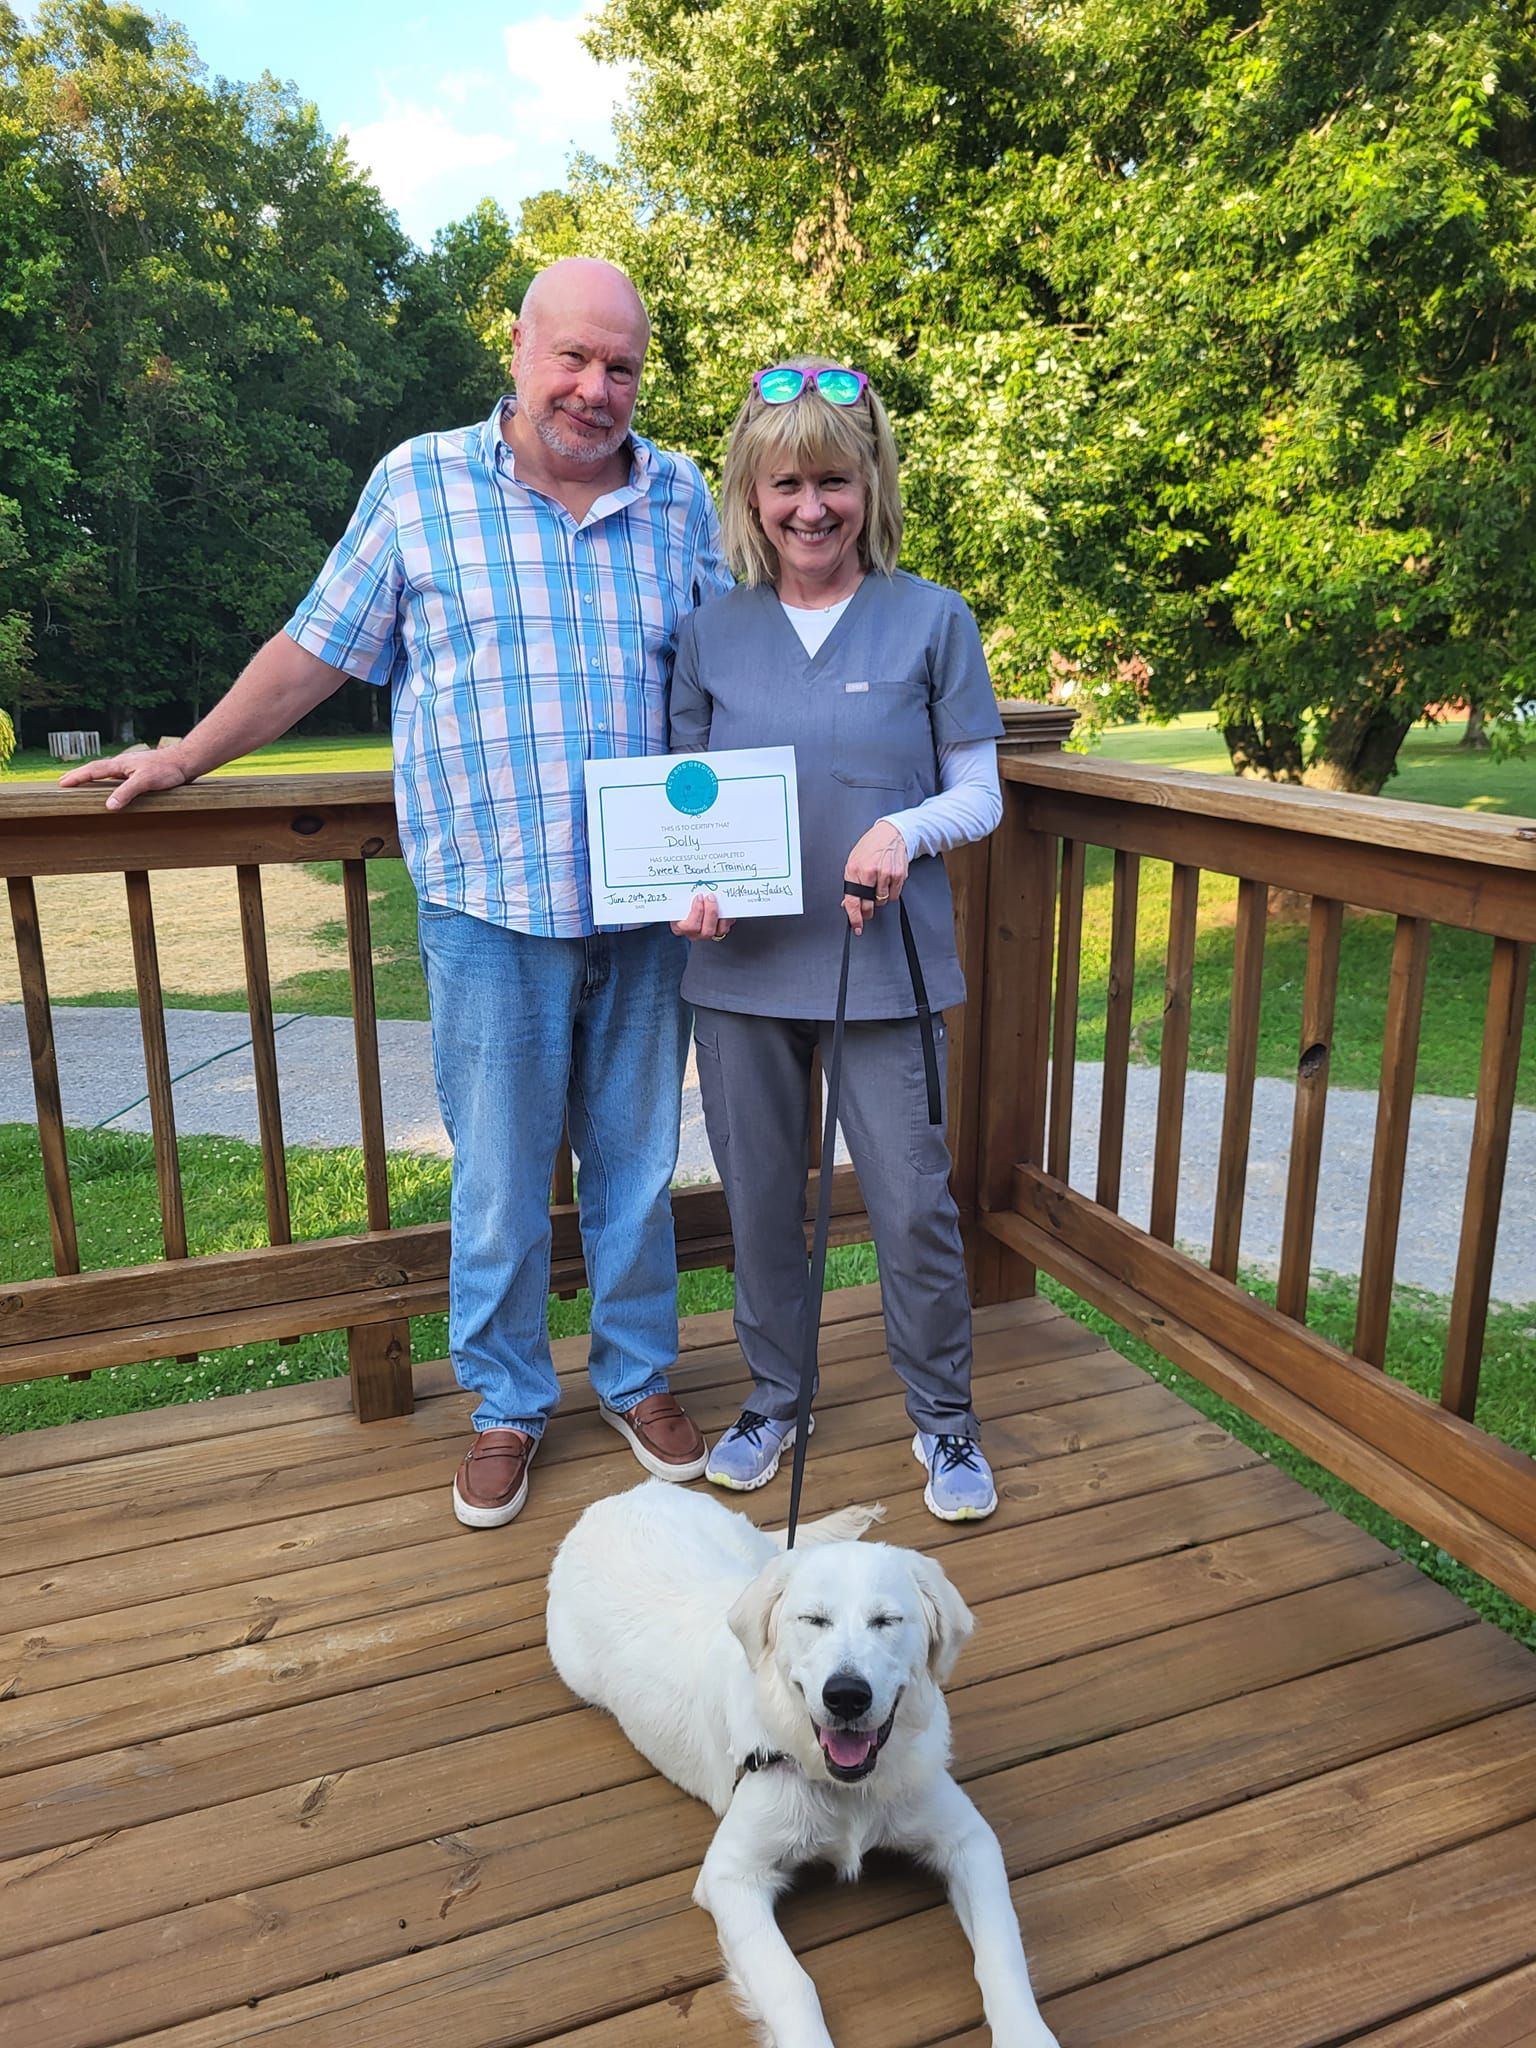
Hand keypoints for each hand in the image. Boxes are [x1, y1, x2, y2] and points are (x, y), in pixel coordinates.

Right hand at [59, 747, 190, 810]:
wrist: (185, 761)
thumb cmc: (166, 770)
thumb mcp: (145, 782)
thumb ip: (126, 792)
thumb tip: (108, 806)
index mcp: (120, 764)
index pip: (93, 770)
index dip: (77, 777)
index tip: (62, 783)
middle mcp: (123, 764)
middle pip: (96, 768)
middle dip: (80, 775)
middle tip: (64, 782)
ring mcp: (131, 767)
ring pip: (107, 771)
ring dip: (93, 777)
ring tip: (82, 783)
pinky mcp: (140, 772)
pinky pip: (118, 776)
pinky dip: (108, 780)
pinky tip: (111, 785)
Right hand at [671, 892, 735, 941]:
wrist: (683, 910)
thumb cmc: (678, 906)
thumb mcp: (676, 902)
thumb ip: (681, 898)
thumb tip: (688, 886)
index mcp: (680, 928)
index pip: (689, 927)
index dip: (696, 912)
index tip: (699, 897)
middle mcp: (695, 934)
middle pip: (707, 931)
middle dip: (711, 912)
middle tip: (710, 897)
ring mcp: (708, 934)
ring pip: (719, 931)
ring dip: (721, 914)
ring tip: (719, 900)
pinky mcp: (719, 931)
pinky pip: (727, 927)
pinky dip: (728, 916)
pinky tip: (725, 906)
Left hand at [842, 822, 908, 933]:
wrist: (890, 834)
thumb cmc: (871, 847)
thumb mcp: (854, 862)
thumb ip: (851, 884)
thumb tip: (847, 904)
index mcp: (855, 869)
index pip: (852, 900)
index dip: (854, 917)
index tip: (856, 926)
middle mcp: (870, 872)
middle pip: (868, 905)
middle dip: (867, 911)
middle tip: (867, 909)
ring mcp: (886, 874)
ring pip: (882, 901)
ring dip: (879, 898)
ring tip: (878, 883)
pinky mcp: (899, 876)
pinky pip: (893, 895)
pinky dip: (890, 892)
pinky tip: (887, 881)